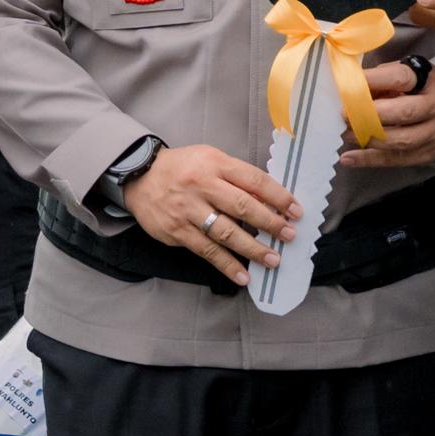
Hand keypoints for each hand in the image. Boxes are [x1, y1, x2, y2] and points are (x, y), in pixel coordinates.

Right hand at [122, 142, 294, 277]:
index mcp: (214, 164)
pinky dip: (227, 265)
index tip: (295, 210)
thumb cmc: (183, 168)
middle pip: (242, 206)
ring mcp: (188, 210)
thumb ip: (236, 177)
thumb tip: (268, 201)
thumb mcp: (210, 159)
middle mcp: (201, 185)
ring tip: (272, 260)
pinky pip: (206, 251)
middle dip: (270, 223)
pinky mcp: (177, 231)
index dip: (278, 196)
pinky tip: (243, 276)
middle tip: (289, 235)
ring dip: (252, 248)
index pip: (253, 180)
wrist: (139, 176)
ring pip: (226, 232)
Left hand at [336, 54, 434, 170]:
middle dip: (370, 115)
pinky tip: (349, 157)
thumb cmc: (417, 89)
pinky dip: (369, 159)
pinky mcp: (428, 154)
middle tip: (345, 115)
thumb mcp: (403, 74)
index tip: (349, 84)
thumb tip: (348, 87)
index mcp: (430, 81)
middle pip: (404, 113)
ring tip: (346, 133)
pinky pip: (395, 160)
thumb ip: (380, 79)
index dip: (373, 80)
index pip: (400, 78)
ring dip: (368, 138)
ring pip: (400, 140)